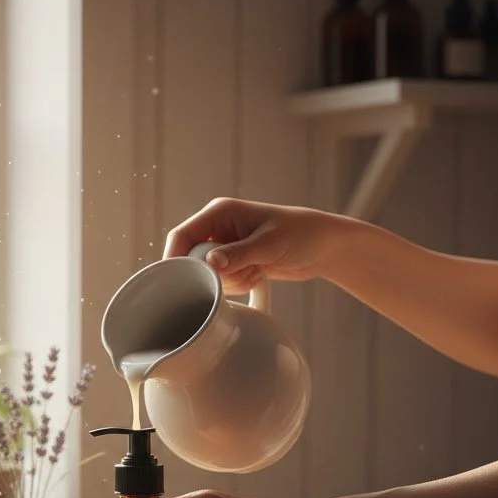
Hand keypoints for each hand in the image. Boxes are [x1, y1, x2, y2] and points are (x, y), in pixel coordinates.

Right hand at [164, 197, 344, 293]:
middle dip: (213, 274)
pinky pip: (221, 282)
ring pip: (207, 275)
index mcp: (219, 212)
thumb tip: (211, 263)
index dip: (175, 259)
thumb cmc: (301, 234)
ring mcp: (225, 247)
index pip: (181, 236)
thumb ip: (239, 254)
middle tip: (240, 273)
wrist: (323, 246)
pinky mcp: (234, 262)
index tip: (178, 282)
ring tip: (255, 271)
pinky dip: (238, 285)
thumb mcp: (269, 244)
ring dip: (229, 282)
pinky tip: (258, 275)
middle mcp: (217, 228)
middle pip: (192, 260)